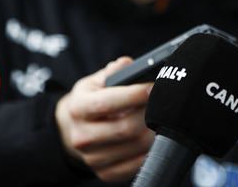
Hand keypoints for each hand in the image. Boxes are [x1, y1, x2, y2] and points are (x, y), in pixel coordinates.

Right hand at [56, 57, 154, 182]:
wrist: (75, 128)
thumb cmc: (92, 99)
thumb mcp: (96, 81)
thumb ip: (114, 71)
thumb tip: (128, 65)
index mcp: (78, 108)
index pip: (108, 102)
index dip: (134, 94)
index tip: (153, 87)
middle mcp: (81, 136)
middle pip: (125, 128)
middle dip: (148, 114)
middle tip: (162, 103)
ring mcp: (92, 158)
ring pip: (134, 147)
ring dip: (153, 133)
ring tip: (160, 119)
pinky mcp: (104, 173)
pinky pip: (135, 166)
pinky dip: (149, 151)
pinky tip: (153, 137)